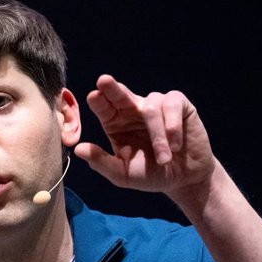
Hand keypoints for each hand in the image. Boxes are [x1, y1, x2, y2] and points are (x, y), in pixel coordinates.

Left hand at [74, 74, 214, 198]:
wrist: (184, 179)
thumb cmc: (151, 174)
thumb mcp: (123, 174)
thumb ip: (102, 162)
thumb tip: (78, 150)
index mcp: (115, 122)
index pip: (103, 106)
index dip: (99, 100)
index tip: (93, 97)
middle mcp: (133, 110)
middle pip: (120, 93)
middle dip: (112, 87)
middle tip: (104, 81)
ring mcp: (155, 105)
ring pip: (150, 108)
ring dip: (157, 136)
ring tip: (164, 159)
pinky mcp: (178, 105)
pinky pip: (172, 105)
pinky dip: (172, 126)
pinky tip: (175, 144)